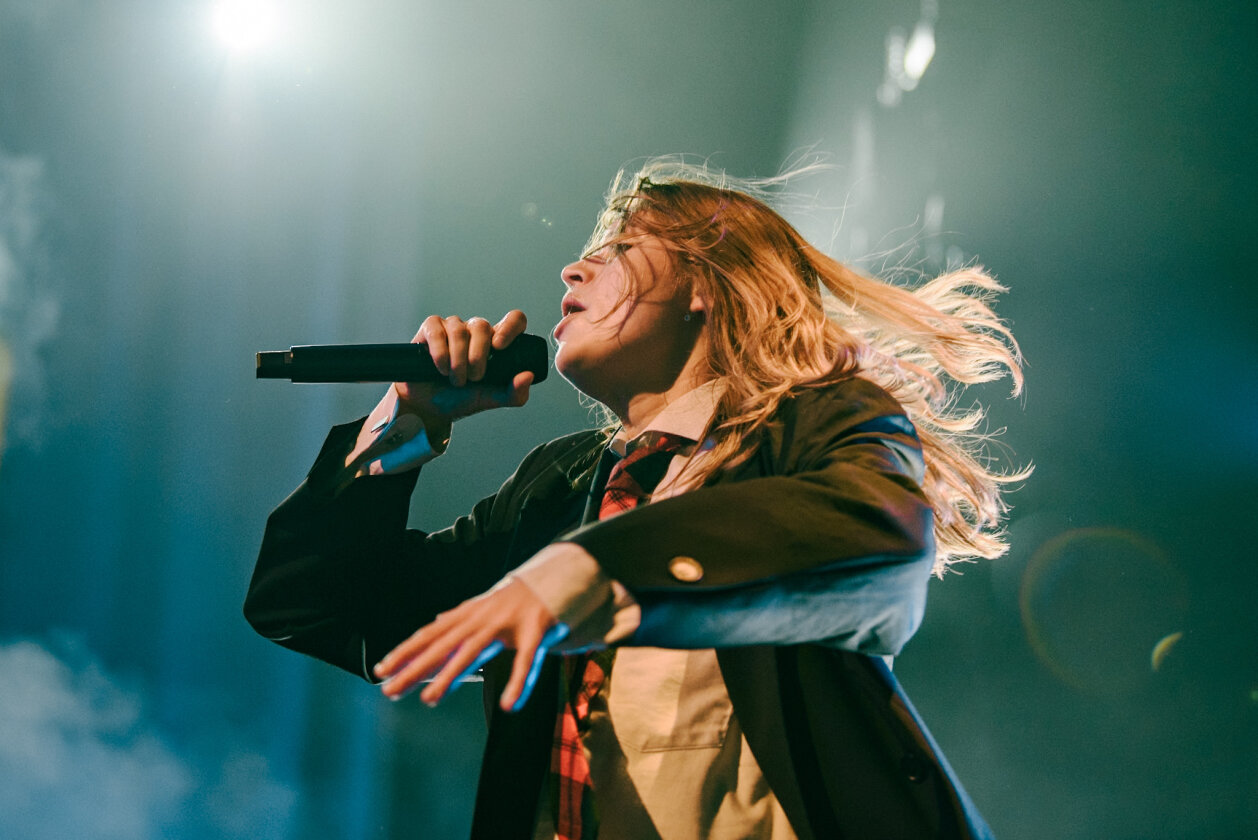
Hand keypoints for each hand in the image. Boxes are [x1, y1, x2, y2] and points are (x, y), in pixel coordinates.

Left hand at [373, 579, 568, 711]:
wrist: (551, 578)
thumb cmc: (512, 599)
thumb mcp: (481, 607)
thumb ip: (457, 619)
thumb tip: (432, 625)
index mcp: (467, 615)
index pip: (428, 635)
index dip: (404, 652)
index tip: (380, 670)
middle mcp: (480, 618)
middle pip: (441, 646)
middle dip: (414, 668)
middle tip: (390, 691)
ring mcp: (506, 624)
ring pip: (473, 652)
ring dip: (450, 677)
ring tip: (429, 700)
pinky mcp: (534, 633)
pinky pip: (526, 661)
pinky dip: (518, 683)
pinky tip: (510, 704)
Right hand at [395, 310, 533, 437]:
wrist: (428, 407)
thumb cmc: (461, 399)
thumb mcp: (490, 400)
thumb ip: (513, 394)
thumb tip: (529, 375)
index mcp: (497, 342)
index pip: (514, 320)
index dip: (510, 327)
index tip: (499, 347)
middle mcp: (476, 330)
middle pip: (482, 326)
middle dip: (476, 356)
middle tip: (472, 379)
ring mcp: (453, 327)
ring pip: (459, 330)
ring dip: (457, 360)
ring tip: (455, 379)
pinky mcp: (431, 328)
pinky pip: (437, 331)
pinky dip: (439, 352)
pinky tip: (440, 368)